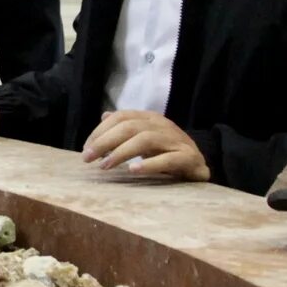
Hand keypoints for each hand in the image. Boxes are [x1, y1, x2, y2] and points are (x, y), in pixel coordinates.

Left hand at [82, 111, 210, 181]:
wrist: (200, 165)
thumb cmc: (167, 152)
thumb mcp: (145, 138)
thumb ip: (126, 127)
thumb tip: (104, 116)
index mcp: (151, 119)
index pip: (122, 117)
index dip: (101, 131)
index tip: (86, 148)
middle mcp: (163, 126)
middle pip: (130, 126)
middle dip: (105, 141)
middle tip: (87, 158)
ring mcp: (177, 141)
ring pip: (145, 139)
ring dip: (121, 152)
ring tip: (105, 166)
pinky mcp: (188, 158)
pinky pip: (167, 160)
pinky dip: (149, 164)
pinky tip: (133, 171)